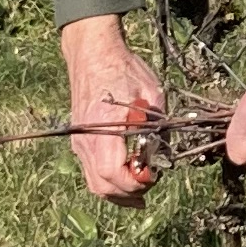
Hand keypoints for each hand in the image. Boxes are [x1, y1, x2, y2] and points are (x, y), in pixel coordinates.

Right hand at [59, 14, 166, 203]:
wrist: (92, 53)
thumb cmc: (123, 69)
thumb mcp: (150, 92)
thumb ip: (158, 126)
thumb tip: (165, 155)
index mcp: (103, 127)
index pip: (112, 172)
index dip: (135, 182)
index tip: (154, 175)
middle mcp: (86, 140)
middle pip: (102, 186)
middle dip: (130, 193)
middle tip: (152, 184)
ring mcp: (80, 142)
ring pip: (95, 183)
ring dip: (119, 192)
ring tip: (141, 189)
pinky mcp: (80, 142)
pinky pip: (91, 172)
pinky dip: (109, 182)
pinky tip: (127, 180)